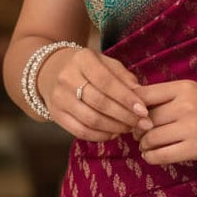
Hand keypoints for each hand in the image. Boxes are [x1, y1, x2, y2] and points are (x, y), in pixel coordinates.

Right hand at [38, 47, 152, 141]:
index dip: (126, 98)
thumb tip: (141, 96)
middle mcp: (67, 78)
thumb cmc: (88, 67)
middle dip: (125, 116)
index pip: (106, 81)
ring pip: (90, 119)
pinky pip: (80, 131)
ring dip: (115, 127)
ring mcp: (59, 97)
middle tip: (143, 124)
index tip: (144, 110)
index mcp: (82, 59)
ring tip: (130, 128)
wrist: (52, 71)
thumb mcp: (106, 63)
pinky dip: (100, 136)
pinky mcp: (56, 114)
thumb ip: (124, 77)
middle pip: (99, 103)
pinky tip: (113, 133)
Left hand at [133, 80, 196, 164]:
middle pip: (146, 119)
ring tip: (146, 146)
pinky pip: (162, 155)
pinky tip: (150, 156)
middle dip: (137, 129)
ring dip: (144, 145)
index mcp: (183, 88)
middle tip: (138, 134)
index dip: (133, 107)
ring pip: (152, 138)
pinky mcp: (195, 148)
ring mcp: (191, 128)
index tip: (133, 115)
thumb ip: (165, 96)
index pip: (145, 95)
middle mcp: (186, 106)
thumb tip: (133, 105)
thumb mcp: (191, 92)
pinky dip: (151, 157)